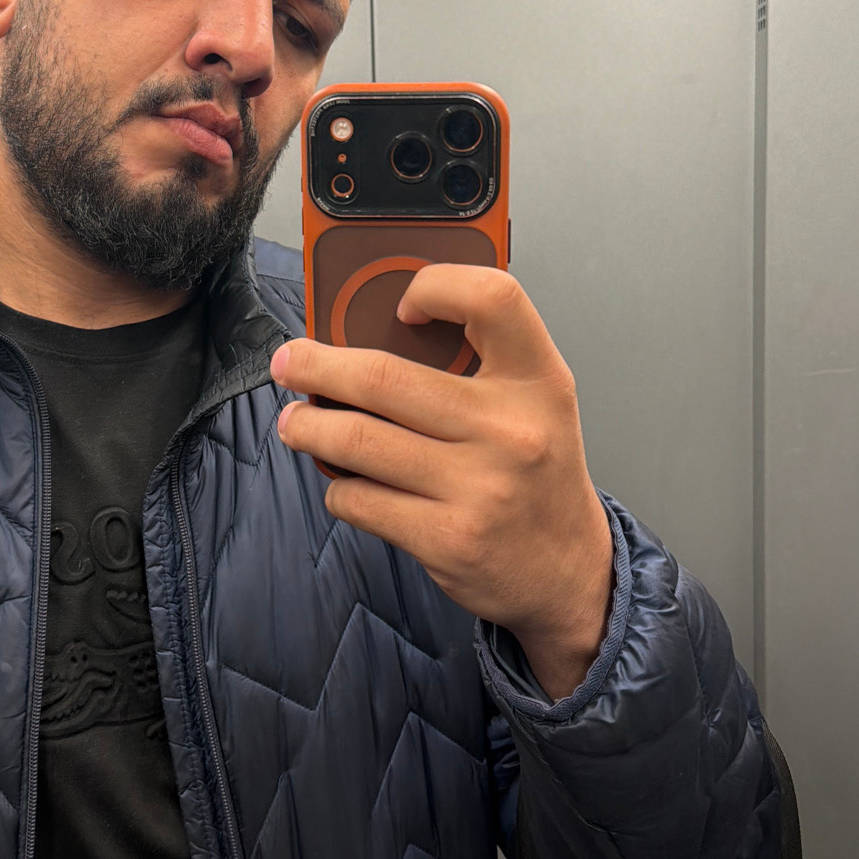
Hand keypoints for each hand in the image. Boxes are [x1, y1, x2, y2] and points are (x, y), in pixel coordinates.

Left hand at [271, 265, 613, 701]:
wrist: (569, 573)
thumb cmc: (536, 477)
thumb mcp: (534, 407)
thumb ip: (476, 365)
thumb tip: (367, 333)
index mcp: (539, 382)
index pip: (492, 298)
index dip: (436, 285)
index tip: (399, 304)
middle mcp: (512, 430)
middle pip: (385, 378)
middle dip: (317, 366)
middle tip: (289, 364)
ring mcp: (479, 488)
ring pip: (357, 440)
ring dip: (308, 427)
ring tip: (294, 423)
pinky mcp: (447, 540)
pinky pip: (360, 499)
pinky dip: (338, 486)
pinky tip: (345, 481)